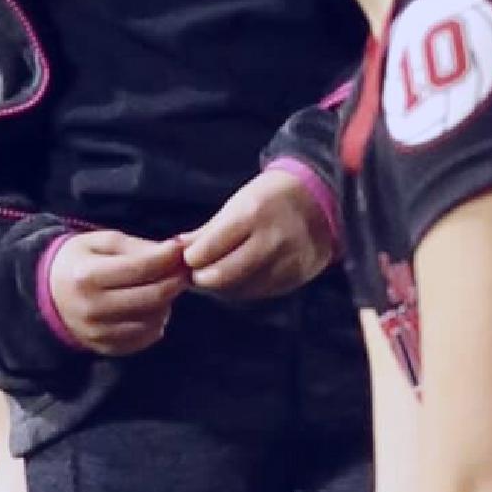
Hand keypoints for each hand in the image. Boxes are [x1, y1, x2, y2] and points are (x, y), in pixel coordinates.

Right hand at [40, 226, 190, 356]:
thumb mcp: (101, 242)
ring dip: (167, 303)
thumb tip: (175, 253)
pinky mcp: (106, 348)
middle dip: (175, 281)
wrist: (48, 294)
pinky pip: (146, 338)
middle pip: (153, 297)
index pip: (141, 268)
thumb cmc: (79, 262)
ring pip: (154, 320)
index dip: (168, 258)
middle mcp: (92, 308)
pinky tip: (150, 308)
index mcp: (87, 276)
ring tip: (162, 288)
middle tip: (181, 271)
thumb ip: (137, 246)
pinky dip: (156, 322)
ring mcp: (99, 332)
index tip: (180, 250)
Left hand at [177, 158, 339, 303]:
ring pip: (240, 289)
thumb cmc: (268, 199)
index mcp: (251, 215)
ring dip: (222, 287)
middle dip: (203, 277)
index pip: (207, 251)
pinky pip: (260, 292)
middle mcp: (272, 240)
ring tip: (217, 273)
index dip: (192, 259)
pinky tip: (239, 277)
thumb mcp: (236, 206)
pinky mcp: (296, 277)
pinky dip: (243, 288)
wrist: (317, 200)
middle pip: (222, 276)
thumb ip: (206, 232)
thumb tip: (173, 250)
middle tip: (198, 272)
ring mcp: (287, 261)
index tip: (188, 257)